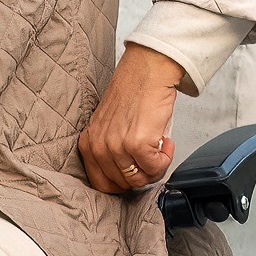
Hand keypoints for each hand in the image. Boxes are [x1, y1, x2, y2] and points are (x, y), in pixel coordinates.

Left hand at [78, 42, 184, 196]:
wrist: (147, 71)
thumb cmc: (133, 94)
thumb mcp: (110, 127)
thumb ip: (112, 152)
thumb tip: (129, 174)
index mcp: (89, 143)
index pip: (101, 183)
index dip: (123, 182)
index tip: (135, 171)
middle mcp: (99, 146)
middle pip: (123, 184)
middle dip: (143, 173)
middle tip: (151, 156)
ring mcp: (117, 146)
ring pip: (141, 179)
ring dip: (156, 166)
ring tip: (158, 147)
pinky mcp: (137, 143)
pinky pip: (156, 167)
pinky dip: (166, 158)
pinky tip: (165, 141)